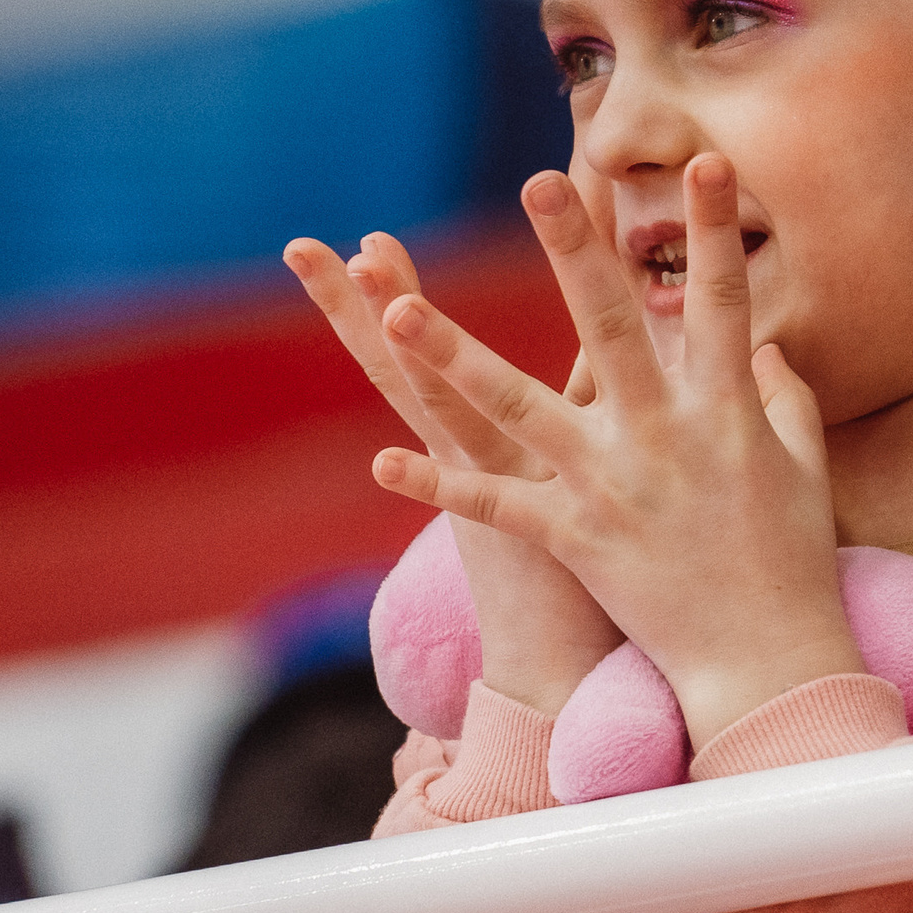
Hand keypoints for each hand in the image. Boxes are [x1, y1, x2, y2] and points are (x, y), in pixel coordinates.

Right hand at [285, 231, 622, 713]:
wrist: (568, 673)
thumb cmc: (578, 580)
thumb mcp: (567, 486)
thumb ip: (588, 418)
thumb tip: (604, 360)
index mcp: (470, 453)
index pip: (418, 363)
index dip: (391, 301)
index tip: (363, 239)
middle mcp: (469, 463)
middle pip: (402, 372)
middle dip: (361, 309)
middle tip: (309, 248)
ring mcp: (494, 490)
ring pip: (442, 404)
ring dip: (402, 344)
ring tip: (362, 284)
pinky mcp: (537, 525)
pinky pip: (517, 469)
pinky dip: (447, 475)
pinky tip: (375, 463)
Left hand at [363, 156, 859, 748]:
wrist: (766, 662)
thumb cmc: (791, 561)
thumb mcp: (804, 468)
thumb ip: (782, 397)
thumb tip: (760, 343)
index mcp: (726, 410)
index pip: (722, 301)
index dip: (715, 231)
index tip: (708, 161)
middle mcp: (663, 437)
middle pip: (610, 326)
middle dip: (575, 249)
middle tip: (542, 181)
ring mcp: (612, 487)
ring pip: (517, 407)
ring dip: (453, 354)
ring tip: (395, 308)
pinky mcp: (575, 539)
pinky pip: (493, 507)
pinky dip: (436, 489)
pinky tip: (380, 466)